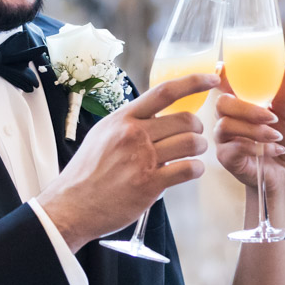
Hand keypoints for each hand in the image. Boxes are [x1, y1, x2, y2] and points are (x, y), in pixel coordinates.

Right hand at [36, 73, 218, 250]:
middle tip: (194, 136)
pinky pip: (189, 169)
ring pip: (191, 142)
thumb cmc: (86, 173)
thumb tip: (152, 115)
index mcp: (123, 119)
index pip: (165, 91)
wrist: (72, 205)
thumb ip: (127, 124)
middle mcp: (134, 134)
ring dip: (200, 149)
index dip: (193, 82)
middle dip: (197, 128)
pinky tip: (190, 171)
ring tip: (193, 154)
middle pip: (185, 119)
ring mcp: (143, 159)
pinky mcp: (150, 184)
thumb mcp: (102, 135)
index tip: (212, 79)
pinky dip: (196, 169)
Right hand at [214, 61, 284, 191]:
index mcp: (239, 102)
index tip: (222, 68)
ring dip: (255, 131)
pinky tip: (275, 150)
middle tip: (271, 117)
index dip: (218, 75)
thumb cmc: (284, 138)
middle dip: (247, 109)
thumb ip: (283, 90)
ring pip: (226, 126)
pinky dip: (258, 148)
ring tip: (276, 136)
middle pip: (222, 103)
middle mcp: (226, 116)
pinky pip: (234, 147)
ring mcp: (223, 137)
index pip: (222, 83)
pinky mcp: (225, 156)